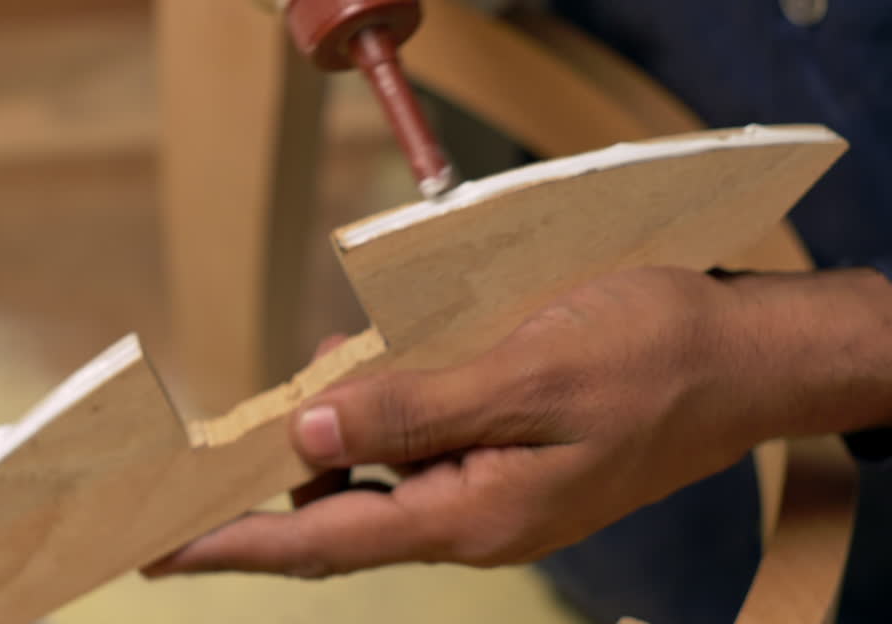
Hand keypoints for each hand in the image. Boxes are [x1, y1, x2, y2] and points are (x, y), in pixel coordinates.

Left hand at [146, 267, 891, 577]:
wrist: (744, 353)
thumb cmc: (651, 356)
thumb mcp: (525, 376)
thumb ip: (413, 409)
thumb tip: (307, 436)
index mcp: (474, 512)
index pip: (325, 539)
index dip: (237, 544)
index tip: (161, 552)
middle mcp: (474, 514)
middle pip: (340, 516)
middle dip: (266, 495)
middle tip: (195, 477)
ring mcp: (492, 490)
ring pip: (376, 479)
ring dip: (328, 445)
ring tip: (296, 403)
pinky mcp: (506, 456)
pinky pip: (416, 450)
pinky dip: (377, 422)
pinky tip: (366, 382)